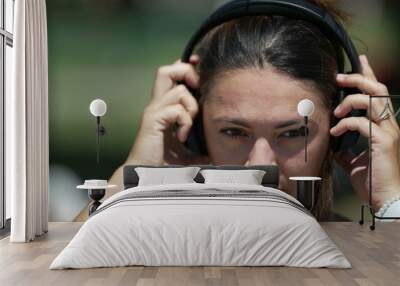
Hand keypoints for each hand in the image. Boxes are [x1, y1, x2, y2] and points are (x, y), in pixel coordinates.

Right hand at [127, 55, 209, 165]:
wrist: (145, 175)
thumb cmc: (163, 163)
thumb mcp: (186, 152)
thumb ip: (198, 147)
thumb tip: (215, 152)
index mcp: (164, 107)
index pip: (172, 75)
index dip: (186, 68)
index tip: (198, 68)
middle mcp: (157, 105)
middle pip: (166, 71)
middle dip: (186, 73)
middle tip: (196, 91)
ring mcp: (154, 112)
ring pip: (178, 90)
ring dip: (191, 107)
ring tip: (189, 126)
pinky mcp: (153, 121)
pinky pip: (176, 110)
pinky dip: (185, 122)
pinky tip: (183, 137)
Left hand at [330, 55, 399, 211]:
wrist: (386, 200)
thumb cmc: (373, 182)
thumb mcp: (354, 162)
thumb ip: (345, 149)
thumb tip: (333, 143)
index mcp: (384, 126)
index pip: (378, 94)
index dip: (369, 75)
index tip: (360, 60)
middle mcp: (389, 125)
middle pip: (378, 90)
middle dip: (358, 78)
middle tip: (338, 77)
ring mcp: (388, 132)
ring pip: (373, 100)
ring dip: (350, 100)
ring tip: (335, 111)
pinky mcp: (383, 142)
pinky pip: (362, 123)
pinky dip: (345, 124)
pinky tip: (335, 133)